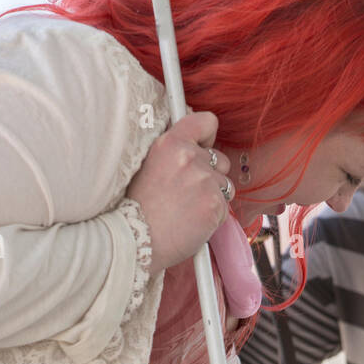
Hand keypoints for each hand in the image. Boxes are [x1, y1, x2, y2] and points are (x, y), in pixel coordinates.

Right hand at [125, 111, 233, 272]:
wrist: (137, 241)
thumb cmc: (138, 209)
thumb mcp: (148, 166)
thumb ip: (173, 153)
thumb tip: (196, 147)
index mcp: (170, 143)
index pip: (206, 122)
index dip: (208, 137)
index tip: (204, 148)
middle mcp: (189, 156)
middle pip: (221, 159)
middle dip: (211, 175)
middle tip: (188, 193)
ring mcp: (205, 180)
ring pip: (226, 185)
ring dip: (213, 197)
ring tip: (188, 210)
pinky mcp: (215, 204)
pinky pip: (225, 208)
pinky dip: (213, 218)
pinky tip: (193, 224)